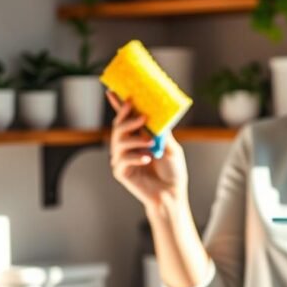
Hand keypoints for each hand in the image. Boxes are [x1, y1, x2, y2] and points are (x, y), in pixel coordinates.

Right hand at [107, 91, 188, 210]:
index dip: (119, 106)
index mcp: (138, 137)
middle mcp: (128, 146)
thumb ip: (161, 132)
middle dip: (128, 119)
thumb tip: (155, 113)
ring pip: (118, 141)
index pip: (126, 119)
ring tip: (150, 144)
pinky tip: (147, 158)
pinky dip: (135, 157)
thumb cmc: (172, 172)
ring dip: (135, 139)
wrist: (172, 194)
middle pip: (119, 127)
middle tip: (143, 118)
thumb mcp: (170, 147)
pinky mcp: (121, 172)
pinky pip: (122, 160)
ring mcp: (122, 159)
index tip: (113, 92)